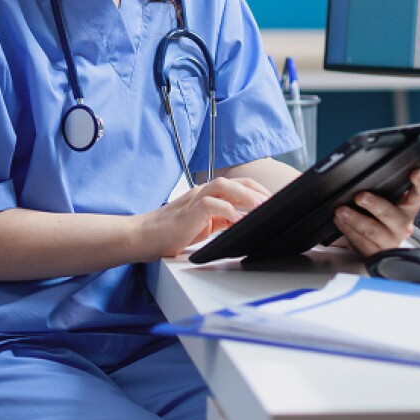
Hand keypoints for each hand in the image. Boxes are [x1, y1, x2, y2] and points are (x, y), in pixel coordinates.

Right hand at [136, 176, 270, 259]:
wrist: (144, 236)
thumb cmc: (172, 232)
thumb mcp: (205, 226)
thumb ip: (224, 221)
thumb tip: (246, 222)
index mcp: (209, 195)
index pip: (240, 186)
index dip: (259, 192)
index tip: (276, 202)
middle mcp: (203, 192)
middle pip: (237, 182)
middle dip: (259, 192)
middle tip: (276, 205)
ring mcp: (196, 198)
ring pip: (226, 186)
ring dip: (246, 196)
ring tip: (261, 208)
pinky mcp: (190, 210)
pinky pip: (212, 204)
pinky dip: (227, 210)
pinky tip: (237, 219)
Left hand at [332, 168, 419, 256]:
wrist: (376, 244)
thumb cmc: (380, 217)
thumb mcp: (386, 200)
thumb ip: (382, 189)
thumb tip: (363, 174)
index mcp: (408, 207)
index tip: (415, 172)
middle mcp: (402, 224)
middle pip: (392, 214)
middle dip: (375, 205)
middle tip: (360, 197)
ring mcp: (391, 240)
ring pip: (374, 231)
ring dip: (355, 219)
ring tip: (342, 211)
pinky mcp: (377, 253)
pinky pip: (362, 243)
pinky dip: (348, 231)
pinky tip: (341, 222)